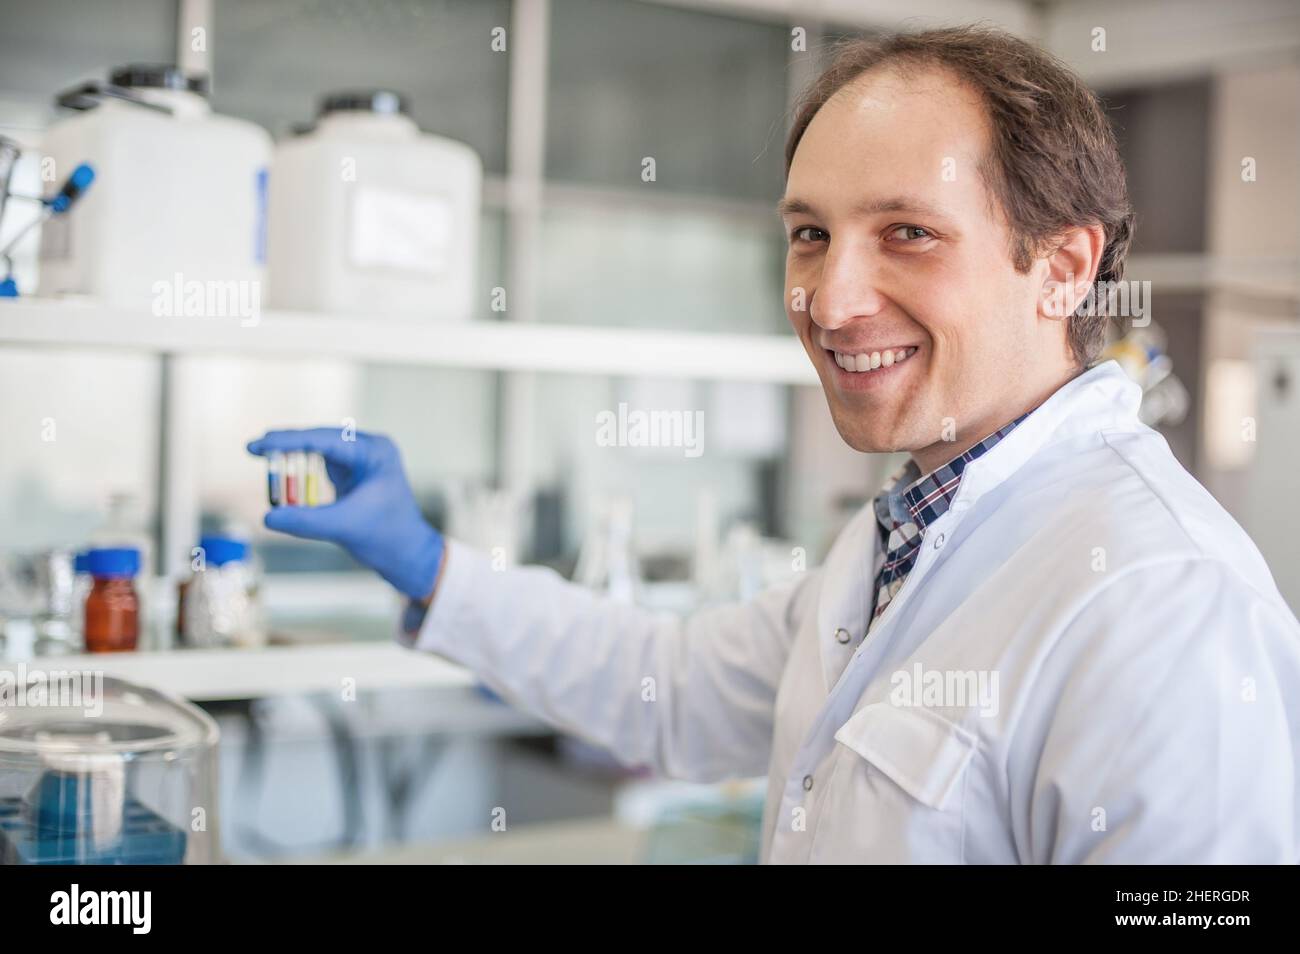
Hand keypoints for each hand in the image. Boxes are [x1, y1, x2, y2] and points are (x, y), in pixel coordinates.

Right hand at [246, 428, 443, 599]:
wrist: (408, 556)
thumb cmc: (386, 538)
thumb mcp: (344, 527)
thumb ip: (306, 521)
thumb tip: (267, 517)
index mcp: (374, 451)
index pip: (324, 438)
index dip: (288, 440)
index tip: (258, 444)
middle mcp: (369, 450)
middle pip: (319, 440)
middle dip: (287, 445)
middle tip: (253, 448)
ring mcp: (361, 462)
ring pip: (318, 452)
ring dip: (292, 457)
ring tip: (262, 456)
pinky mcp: (353, 477)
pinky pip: (320, 467)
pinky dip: (301, 472)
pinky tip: (281, 472)